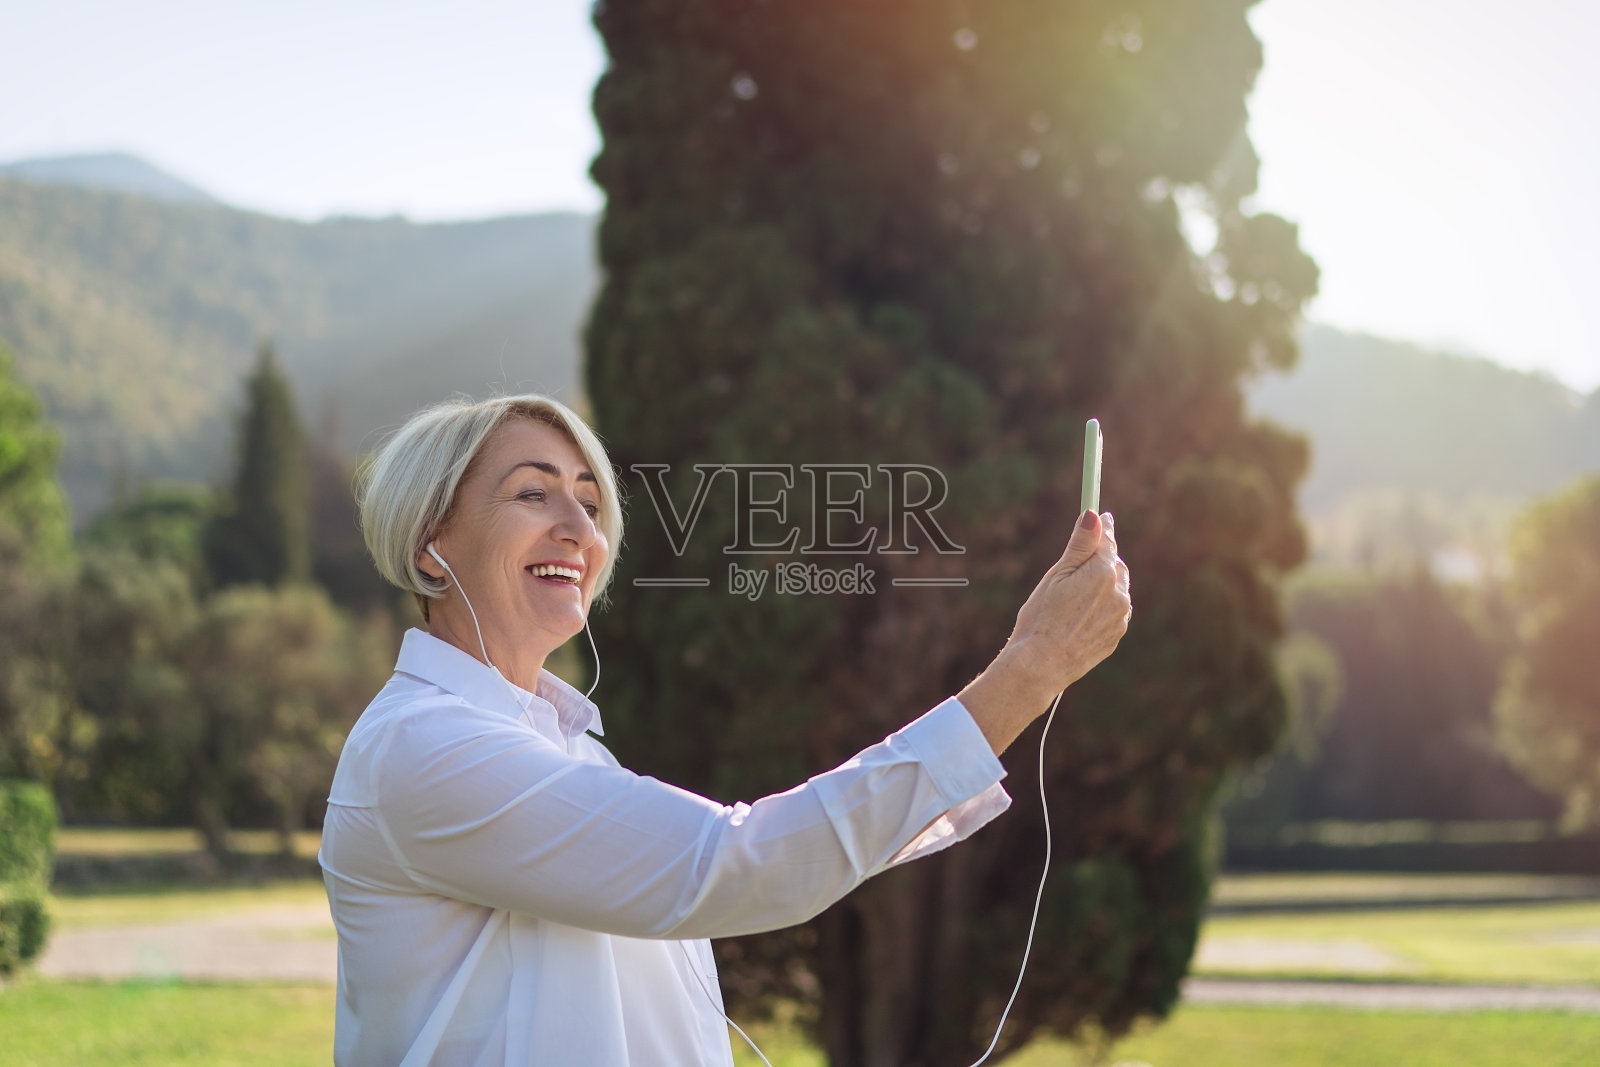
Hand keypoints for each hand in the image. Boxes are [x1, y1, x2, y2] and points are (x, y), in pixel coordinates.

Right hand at [958, 510, 1130, 754]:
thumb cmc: (1041, 618)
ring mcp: (1120, 616)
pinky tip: (1079, 616)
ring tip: (1074, 598)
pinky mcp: (1116, 635)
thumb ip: (1080, 545)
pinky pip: (1114, 611)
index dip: (1102, 528)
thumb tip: (1094, 515)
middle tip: (1077, 565)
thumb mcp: (1056, 575)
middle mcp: (1119, 593)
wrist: (1041, 665)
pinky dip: (1102, 607)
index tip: (1101, 517)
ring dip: (1103, 585)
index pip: (1107, 540)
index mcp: (1103, 572)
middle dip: (1101, 559)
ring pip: (1116, 588)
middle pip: (1115, 564)